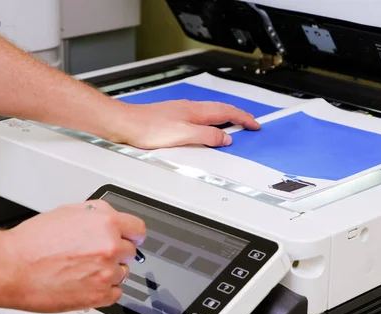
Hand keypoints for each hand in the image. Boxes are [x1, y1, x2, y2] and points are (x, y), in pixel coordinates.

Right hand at [0, 200, 145, 312]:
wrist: (12, 267)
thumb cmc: (33, 241)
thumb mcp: (69, 211)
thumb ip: (97, 214)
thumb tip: (110, 218)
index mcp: (106, 223)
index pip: (138, 230)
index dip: (131, 235)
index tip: (129, 239)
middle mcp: (110, 247)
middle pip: (130, 252)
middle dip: (115, 252)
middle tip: (93, 255)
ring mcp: (106, 273)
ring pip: (122, 273)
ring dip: (108, 272)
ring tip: (82, 269)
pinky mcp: (98, 296)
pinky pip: (115, 293)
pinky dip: (103, 290)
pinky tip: (85, 283)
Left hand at [107, 100, 260, 149]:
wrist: (125, 124)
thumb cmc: (147, 128)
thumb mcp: (183, 135)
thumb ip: (207, 135)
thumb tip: (225, 138)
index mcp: (195, 111)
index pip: (227, 112)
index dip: (243, 118)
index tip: (255, 124)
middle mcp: (189, 108)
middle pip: (220, 109)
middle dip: (238, 116)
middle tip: (250, 123)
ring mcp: (180, 112)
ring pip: (210, 112)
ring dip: (225, 117)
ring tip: (234, 125)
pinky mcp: (172, 118)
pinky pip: (200, 118)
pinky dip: (211, 121)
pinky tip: (206, 128)